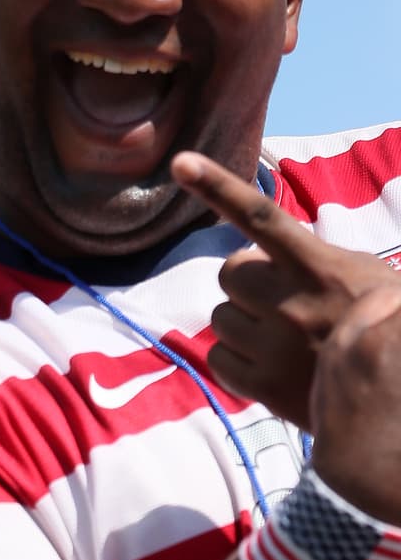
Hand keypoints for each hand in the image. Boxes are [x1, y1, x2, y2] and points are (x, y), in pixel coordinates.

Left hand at [173, 151, 400, 519]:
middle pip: (229, 274)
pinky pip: (219, 359)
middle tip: (274, 299)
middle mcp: (289, 302)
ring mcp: (272, 345)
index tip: (180, 163)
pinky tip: (267, 364)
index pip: (261, 218)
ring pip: (221, 317)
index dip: (218, 187)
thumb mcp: (366, 277)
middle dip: (245, 283)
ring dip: (241, 322)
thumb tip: (268, 252)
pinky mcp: (261, 385)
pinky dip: (235, 360)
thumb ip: (317, 260)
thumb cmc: (384, 328)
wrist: (392, 395)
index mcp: (318, 267)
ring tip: (279, 337)